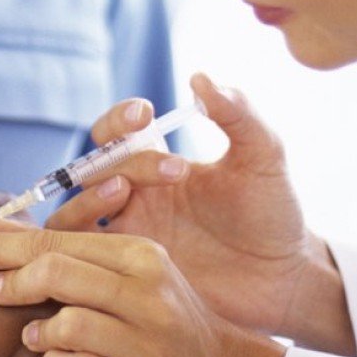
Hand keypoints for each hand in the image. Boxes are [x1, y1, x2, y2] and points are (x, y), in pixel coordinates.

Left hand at [0, 226, 284, 356]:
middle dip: (10, 282)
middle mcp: (146, 295)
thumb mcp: (125, 267)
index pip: (56, 242)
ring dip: (36, 333)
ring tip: (36, 337)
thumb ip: (64, 248)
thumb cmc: (152, 310)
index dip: (0, 244)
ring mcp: (145, 343)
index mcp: (139, 255)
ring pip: (62, 327)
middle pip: (56, 275)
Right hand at [45, 74, 351, 353]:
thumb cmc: (273, 215)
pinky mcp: (125, 274)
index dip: (118, 119)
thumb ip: (238, 115)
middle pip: (91, 170)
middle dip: (121, 161)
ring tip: (124, 192)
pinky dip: (80, 244)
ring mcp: (127, 236)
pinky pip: (82, 259)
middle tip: (175, 169)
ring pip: (71, 213)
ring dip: (87, 198)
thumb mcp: (264, 157)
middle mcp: (133, 199)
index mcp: (155, 165)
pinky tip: (115, 240)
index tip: (145, 114)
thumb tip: (198, 78)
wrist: (284, 278)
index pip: (113, 134)